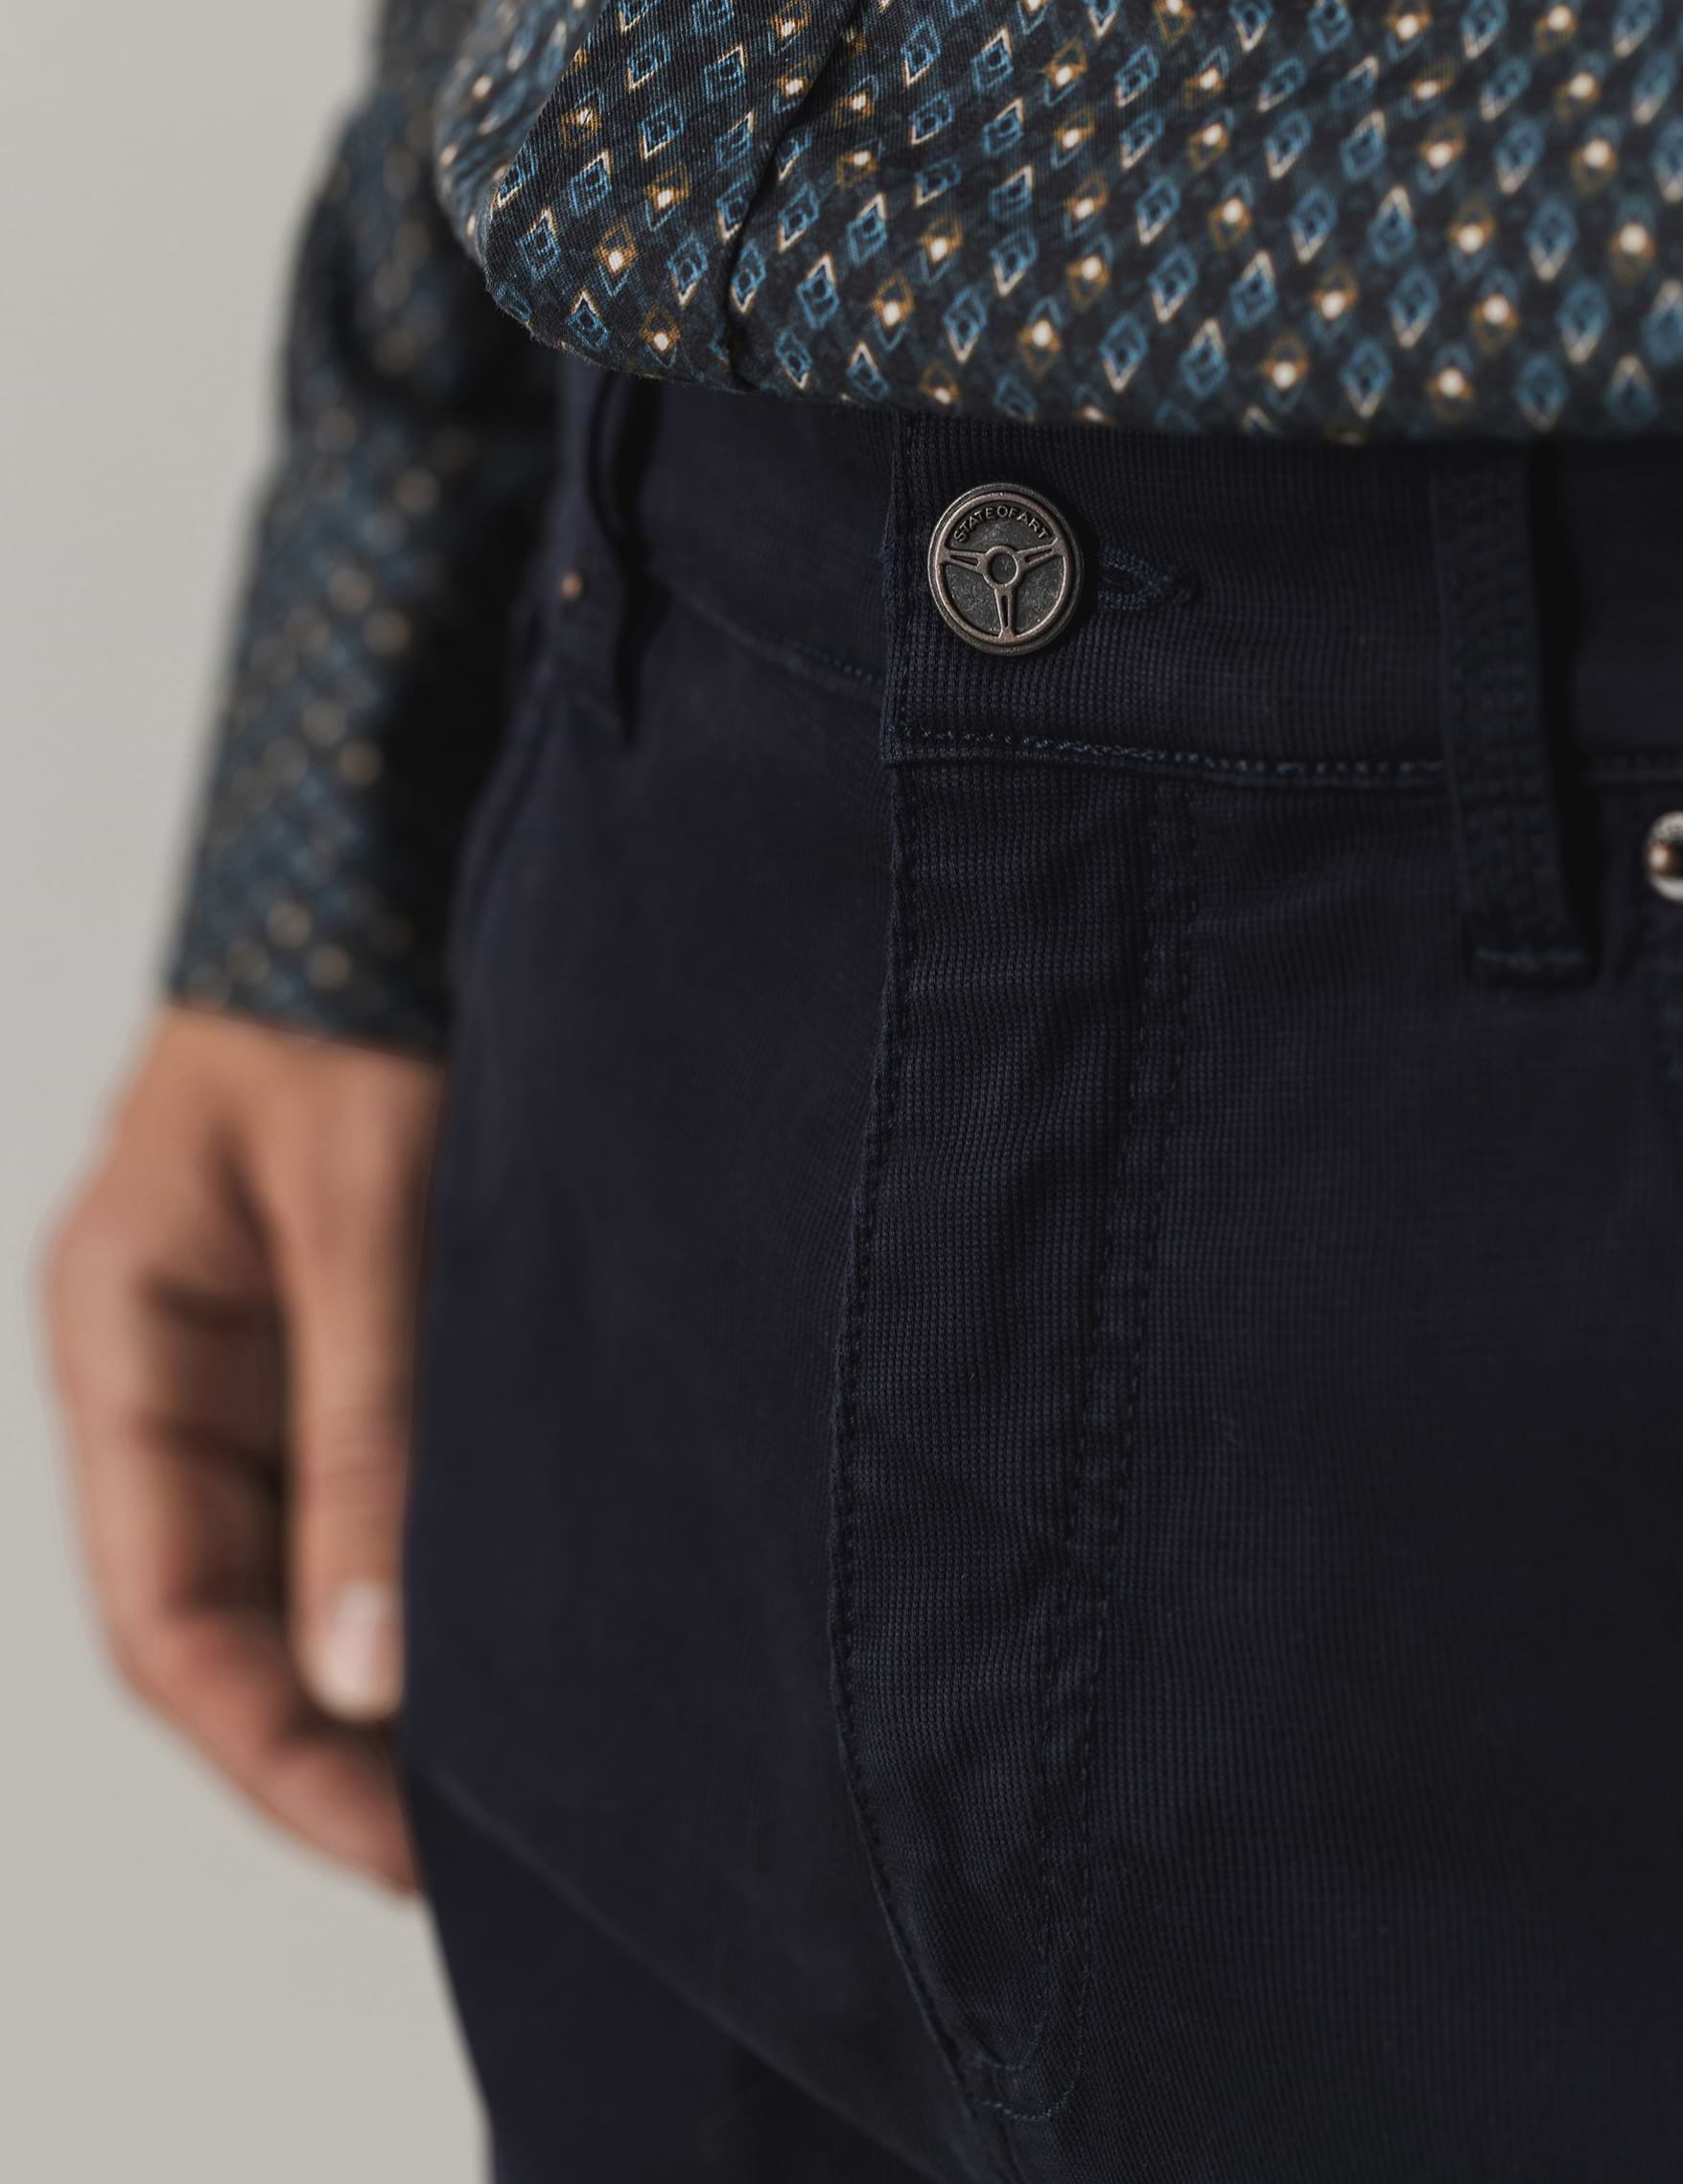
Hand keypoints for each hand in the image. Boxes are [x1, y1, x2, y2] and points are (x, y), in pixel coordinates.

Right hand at [43, 1006, 443, 1891]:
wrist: (385, 873)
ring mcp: (263, 1357)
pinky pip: (372, 1485)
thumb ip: (364, 1435)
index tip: (396, 1851)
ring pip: (305, 1562)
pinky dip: (428, 1569)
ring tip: (509, 1772)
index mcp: (126, 1347)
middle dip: (336, 1740)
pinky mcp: (355, 1330)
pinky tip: (514, 1629)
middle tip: (477, 1846)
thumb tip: (368, 1674)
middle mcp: (179, 1374)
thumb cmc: (347, 1011)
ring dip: (384, 1668)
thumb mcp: (361, 1220)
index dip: (273, 1753)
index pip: (168, 1617)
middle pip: (232, 1612)